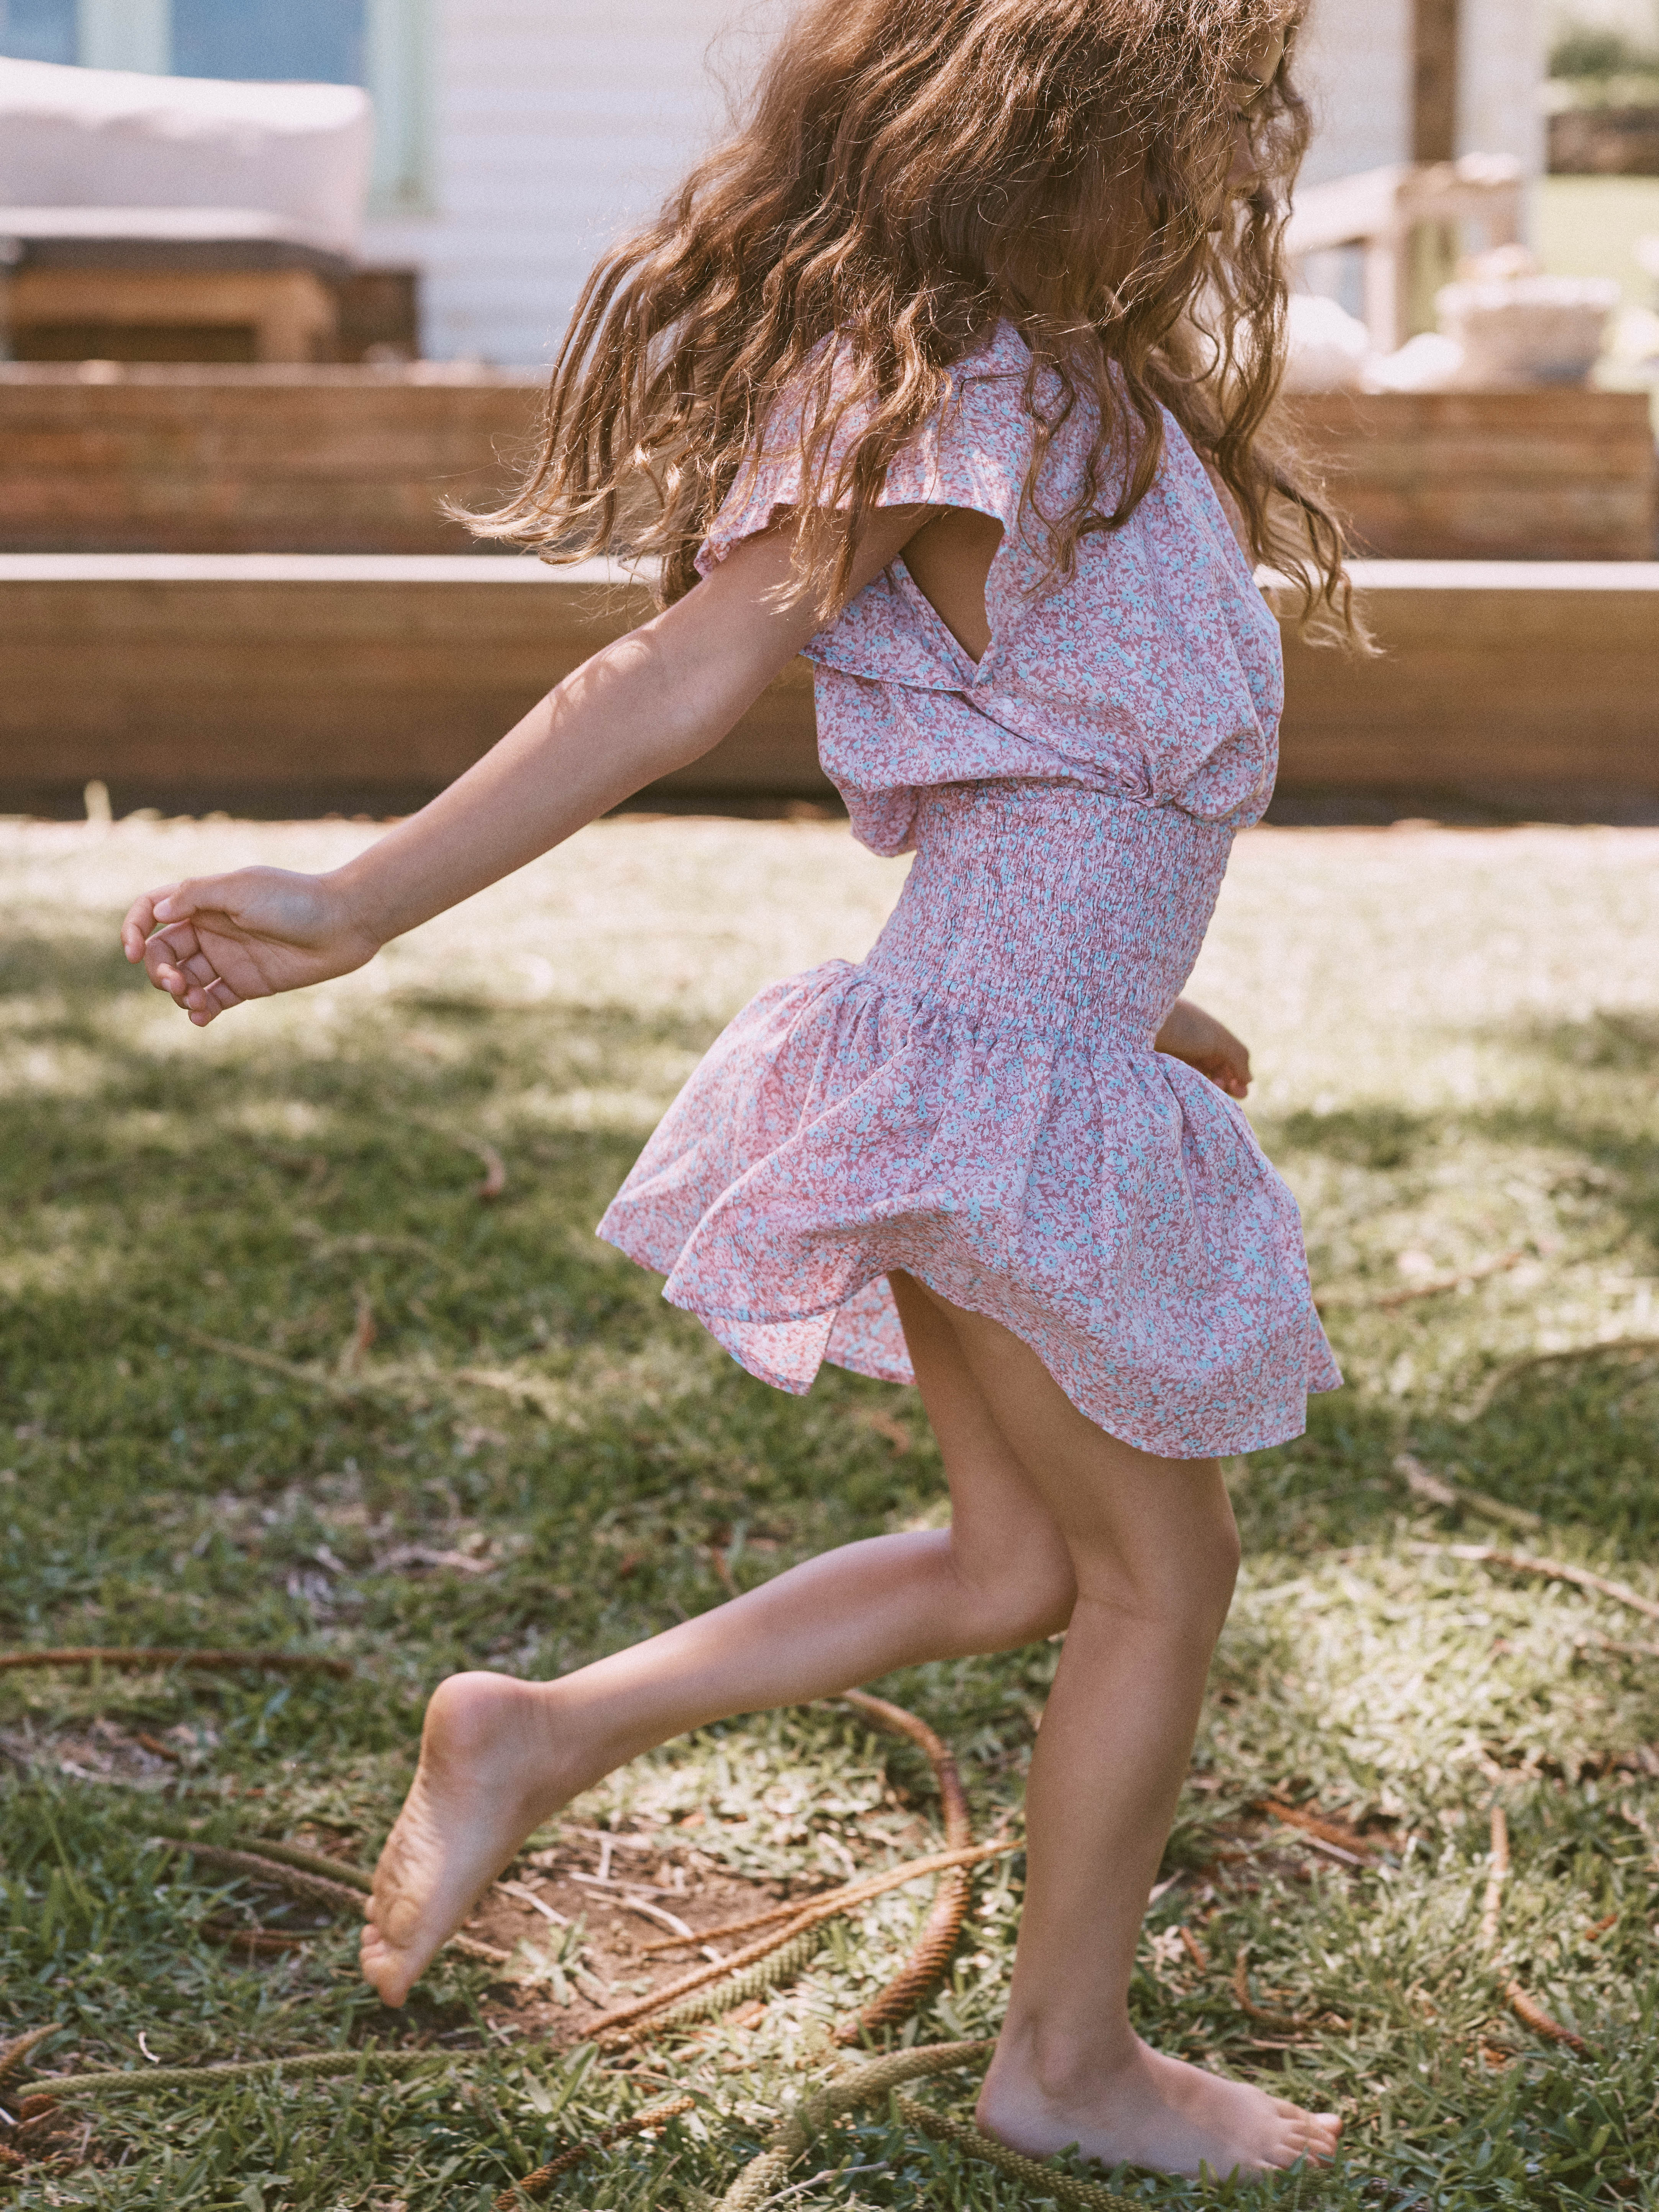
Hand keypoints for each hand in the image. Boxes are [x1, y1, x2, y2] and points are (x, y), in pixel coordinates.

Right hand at [120, 867, 380, 1027]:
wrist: (344, 924)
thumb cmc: (293, 899)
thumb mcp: (239, 888)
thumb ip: (194, 896)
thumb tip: (157, 912)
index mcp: (203, 901)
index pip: (152, 912)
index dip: (134, 929)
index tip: (130, 951)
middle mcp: (211, 929)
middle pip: (163, 952)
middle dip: (159, 971)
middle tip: (176, 983)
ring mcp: (228, 958)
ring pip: (185, 980)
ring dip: (178, 993)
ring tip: (194, 1000)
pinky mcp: (248, 984)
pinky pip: (214, 1001)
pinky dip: (200, 1011)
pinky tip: (200, 1016)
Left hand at [1153, 997, 1250, 1097]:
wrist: (1140, 1021)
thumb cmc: (1184, 1026)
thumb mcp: (1218, 1038)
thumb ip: (1238, 1057)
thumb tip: (1249, 1080)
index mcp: (1212, 1038)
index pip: (1230, 1064)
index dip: (1238, 1079)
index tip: (1241, 1092)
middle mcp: (1196, 1050)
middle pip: (1216, 1075)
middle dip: (1226, 1087)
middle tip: (1226, 1092)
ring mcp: (1178, 1060)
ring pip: (1200, 1083)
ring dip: (1210, 1090)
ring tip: (1211, 1088)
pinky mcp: (1162, 1070)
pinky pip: (1182, 1086)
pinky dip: (1191, 1092)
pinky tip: (1194, 1093)